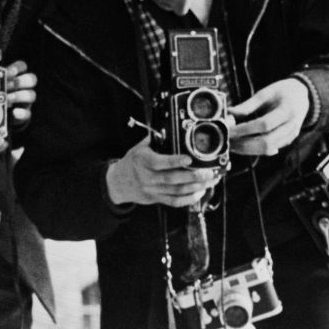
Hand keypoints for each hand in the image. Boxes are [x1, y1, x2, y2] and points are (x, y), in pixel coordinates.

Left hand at [2, 60, 38, 131]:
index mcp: (16, 76)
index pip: (22, 66)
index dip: (17, 68)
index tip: (9, 72)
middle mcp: (23, 87)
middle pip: (31, 79)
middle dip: (21, 81)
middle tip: (9, 85)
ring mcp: (26, 101)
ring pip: (31, 95)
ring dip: (19, 96)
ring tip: (7, 98)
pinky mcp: (25, 113)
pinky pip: (27, 113)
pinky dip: (21, 113)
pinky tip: (14, 112)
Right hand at [105, 135, 223, 208]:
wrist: (118, 183)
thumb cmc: (132, 162)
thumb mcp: (139, 148)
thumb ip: (154, 139)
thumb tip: (170, 127)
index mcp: (143, 161)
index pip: (160, 162)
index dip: (175, 161)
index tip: (189, 158)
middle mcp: (148, 177)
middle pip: (173, 179)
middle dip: (193, 176)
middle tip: (208, 172)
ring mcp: (152, 190)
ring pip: (177, 191)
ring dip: (196, 187)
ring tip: (210, 181)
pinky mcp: (156, 199)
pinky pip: (175, 202)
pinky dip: (189, 199)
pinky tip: (200, 192)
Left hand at [227, 76, 309, 156]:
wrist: (302, 96)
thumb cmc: (283, 91)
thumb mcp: (266, 92)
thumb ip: (248, 105)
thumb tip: (229, 113)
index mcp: (287, 110)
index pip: (264, 124)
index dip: (245, 129)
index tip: (229, 130)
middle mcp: (291, 126)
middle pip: (266, 142)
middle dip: (244, 144)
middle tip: (228, 141)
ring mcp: (291, 135)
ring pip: (267, 149)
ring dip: (248, 149)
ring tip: (233, 145)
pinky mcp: (288, 141)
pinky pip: (270, 149)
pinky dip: (255, 150)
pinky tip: (244, 145)